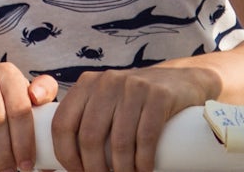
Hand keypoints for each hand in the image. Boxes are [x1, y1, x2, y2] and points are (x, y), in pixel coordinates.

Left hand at [51, 65, 217, 171]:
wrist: (181, 80)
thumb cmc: (137, 101)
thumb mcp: (107, 100)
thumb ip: (89, 118)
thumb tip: (73, 159)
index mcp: (86, 85)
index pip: (62, 123)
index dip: (65, 154)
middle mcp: (105, 83)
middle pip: (90, 136)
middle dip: (94, 168)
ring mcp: (132, 87)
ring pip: (119, 140)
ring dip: (121, 170)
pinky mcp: (158, 96)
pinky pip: (146, 136)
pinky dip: (143, 162)